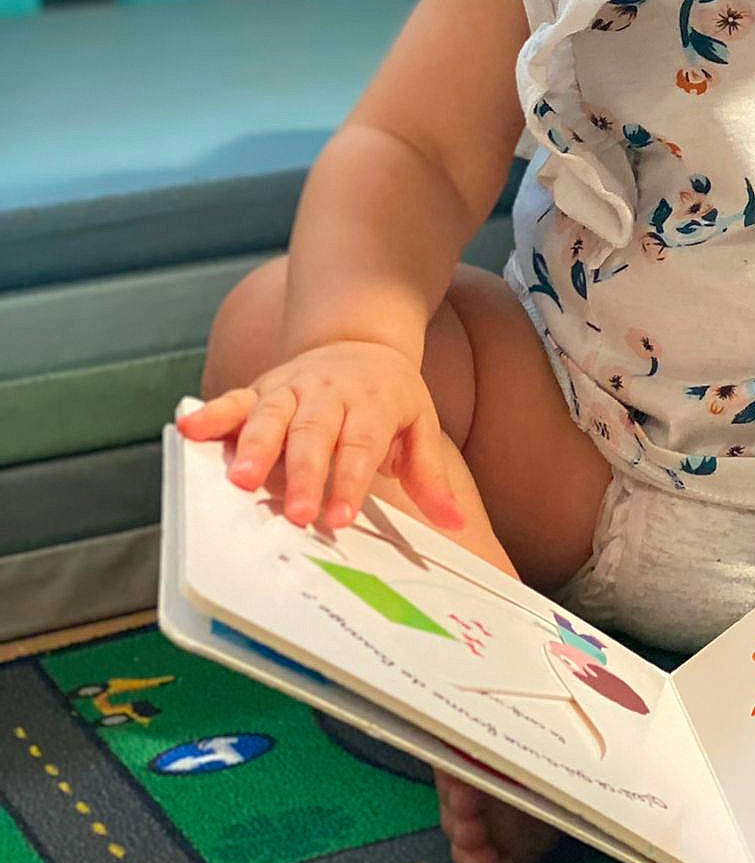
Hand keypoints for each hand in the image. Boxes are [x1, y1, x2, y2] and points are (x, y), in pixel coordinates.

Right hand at [177, 341, 464, 532]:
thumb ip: (430, 475)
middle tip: (294, 514)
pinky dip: (212, 413)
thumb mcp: (420, 425)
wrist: (361, 338)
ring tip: (238, 480)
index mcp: (371, 404)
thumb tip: (458, 524)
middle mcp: (328, 393)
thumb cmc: (390, 396)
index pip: (359, 446)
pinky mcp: (262, 387)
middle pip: (313, 435)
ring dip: (253, 447)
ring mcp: (291, 388)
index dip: (348, 481)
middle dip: (302, 476)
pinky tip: (188, 429)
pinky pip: (234, 399)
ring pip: (270, 416)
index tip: (338, 517)